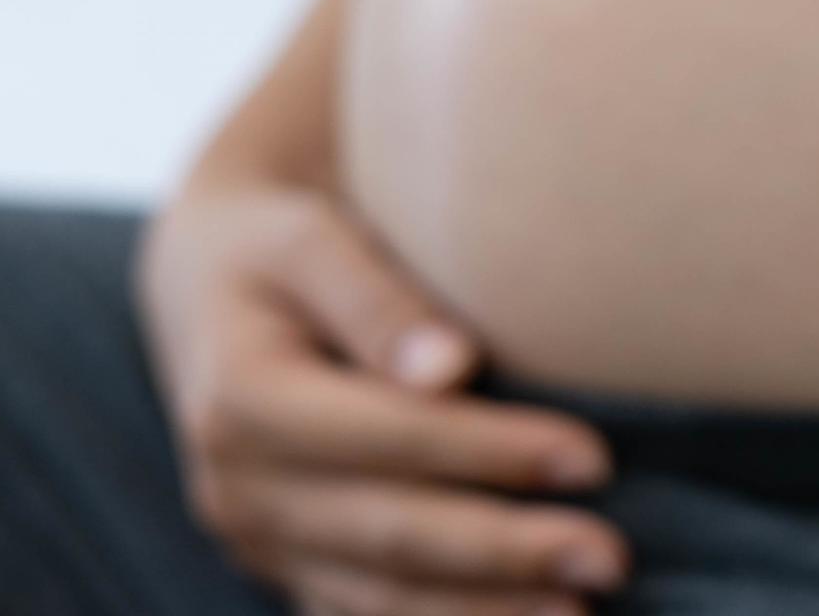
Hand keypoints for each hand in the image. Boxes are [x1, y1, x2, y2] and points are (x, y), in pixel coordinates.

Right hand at [137, 175, 628, 613]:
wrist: (208, 290)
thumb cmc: (282, 247)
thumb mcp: (310, 240)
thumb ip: (374, 296)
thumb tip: (451, 368)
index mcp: (241, 398)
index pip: (382, 435)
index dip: (487, 452)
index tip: (592, 458)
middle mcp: (238, 487)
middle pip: (386, 533)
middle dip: (505, 553)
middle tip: (611, 558)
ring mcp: (259, 540)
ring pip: (379, 597)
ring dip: (484, 613)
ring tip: (584, 608)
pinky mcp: (289, 568)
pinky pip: (367, 613)